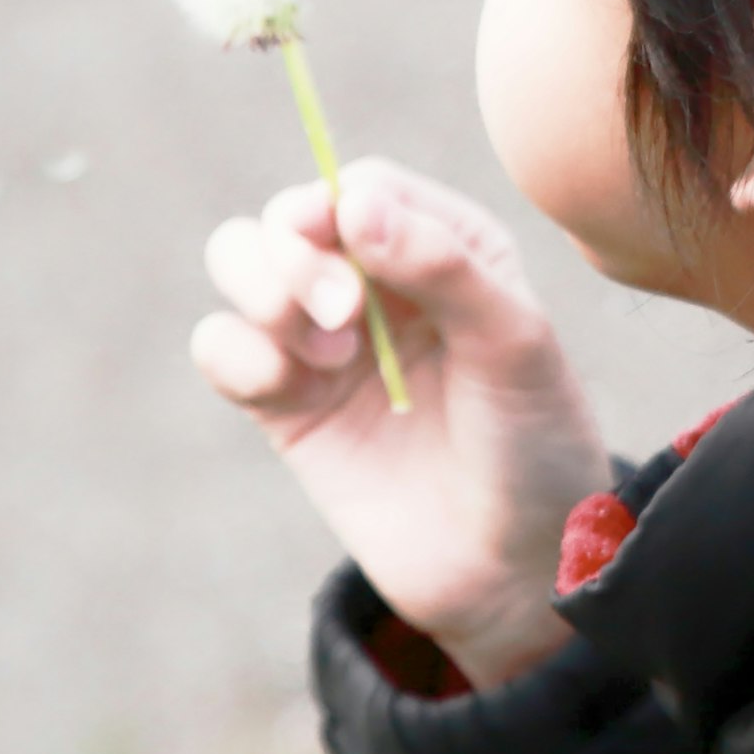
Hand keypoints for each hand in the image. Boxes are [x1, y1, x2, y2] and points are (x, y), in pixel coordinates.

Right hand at [192, 158, 609, 689]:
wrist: (512, 566)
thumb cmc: (534, 443)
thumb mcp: (514, 344)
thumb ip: (443, 266)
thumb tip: (353, 203)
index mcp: (443, 247)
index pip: (360, 187)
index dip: (337, 205)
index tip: (351, 245)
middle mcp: (377, 283)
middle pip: (286, 217)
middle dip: (294, 255)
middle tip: (341, 315)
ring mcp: (324, 341)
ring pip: (238, 262)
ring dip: (262, 293)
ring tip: (328, 356)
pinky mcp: (284, 403)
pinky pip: (220, 346)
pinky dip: (237, 354)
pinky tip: (289, 387)